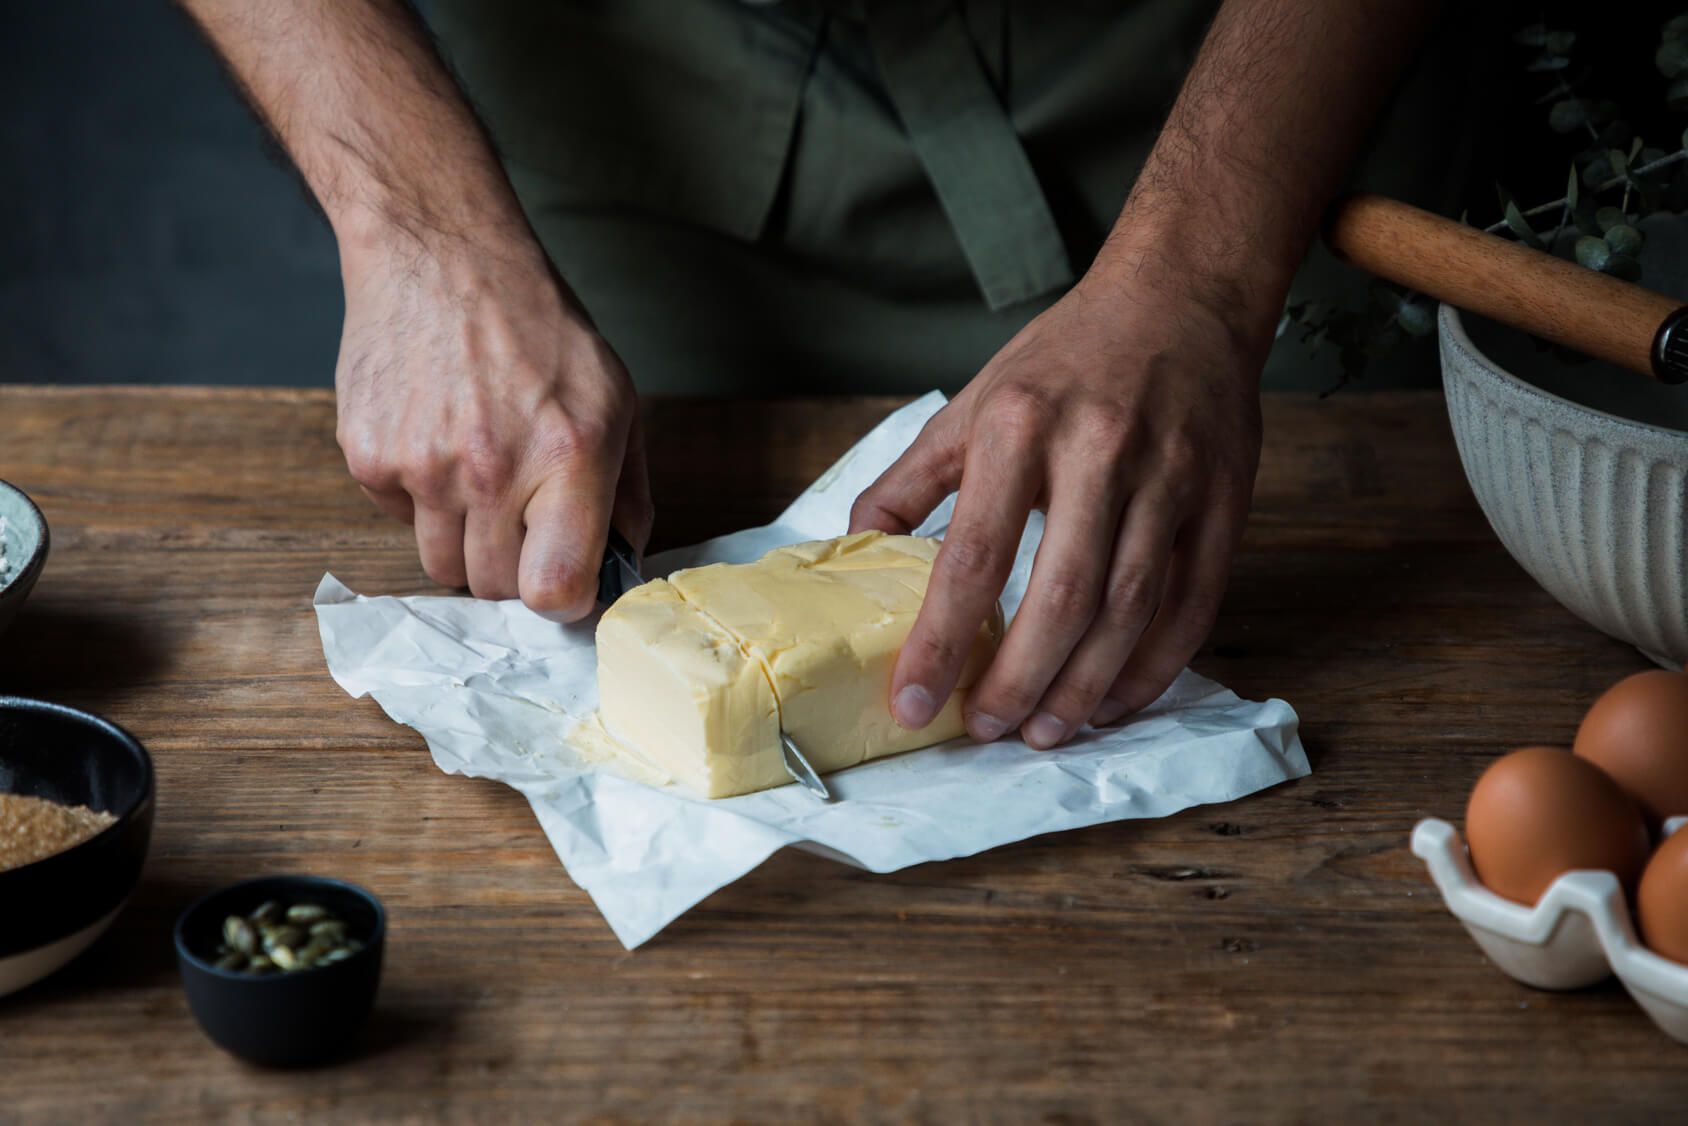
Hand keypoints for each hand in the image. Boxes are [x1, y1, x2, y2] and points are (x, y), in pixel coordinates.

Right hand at [333, 227, 650, 618]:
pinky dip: (418, 500)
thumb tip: (624, 566)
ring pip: (441, 566)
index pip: (554, 590)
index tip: (564, 579)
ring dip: (464, 541)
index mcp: (568, 458)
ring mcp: (422, 467)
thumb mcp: (615, 401)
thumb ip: (628, 494)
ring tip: (479, 476)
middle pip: (494, 588)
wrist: (442, 256)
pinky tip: (437, 440)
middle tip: (521, 515)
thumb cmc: (538, 329)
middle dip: (513, 568)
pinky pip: (397, 521)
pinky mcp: (369, 458)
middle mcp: (491, 470)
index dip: (562, 599)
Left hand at [850, 261, 1263, 747]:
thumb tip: (852, 549)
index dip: (939, 640)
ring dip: (1086, 686)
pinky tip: (1116, 700)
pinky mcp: (1223, 498)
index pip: (973, 555)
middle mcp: (1098, 449)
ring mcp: (1170, 476)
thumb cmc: (1065, 359)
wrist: (1180, 298)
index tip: (913, 700)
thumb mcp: (972, 402)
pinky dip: (1155, 665)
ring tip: (1045, 730)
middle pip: (1061, 595)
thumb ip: (910, 480)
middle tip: (988, 730)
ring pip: (1129, 608)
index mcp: (1019, 424)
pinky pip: (1194, 602)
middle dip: (1019, 679)